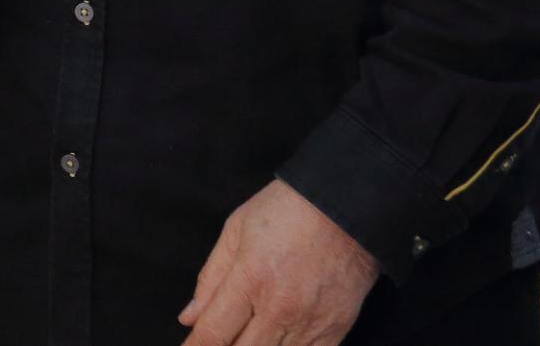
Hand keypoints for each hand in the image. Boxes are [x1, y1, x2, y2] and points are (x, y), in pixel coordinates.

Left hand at [177, 179, 378, 345]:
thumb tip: (190, 318)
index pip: (213, 334)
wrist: (348, 207)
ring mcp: (309, 323)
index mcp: (250, 279)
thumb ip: (211, 278)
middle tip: (222, 337)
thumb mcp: (237, 230)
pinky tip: (278, 341)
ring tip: (250, 334)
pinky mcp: (335, 330)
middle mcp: (279, 308)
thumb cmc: (289, 210)